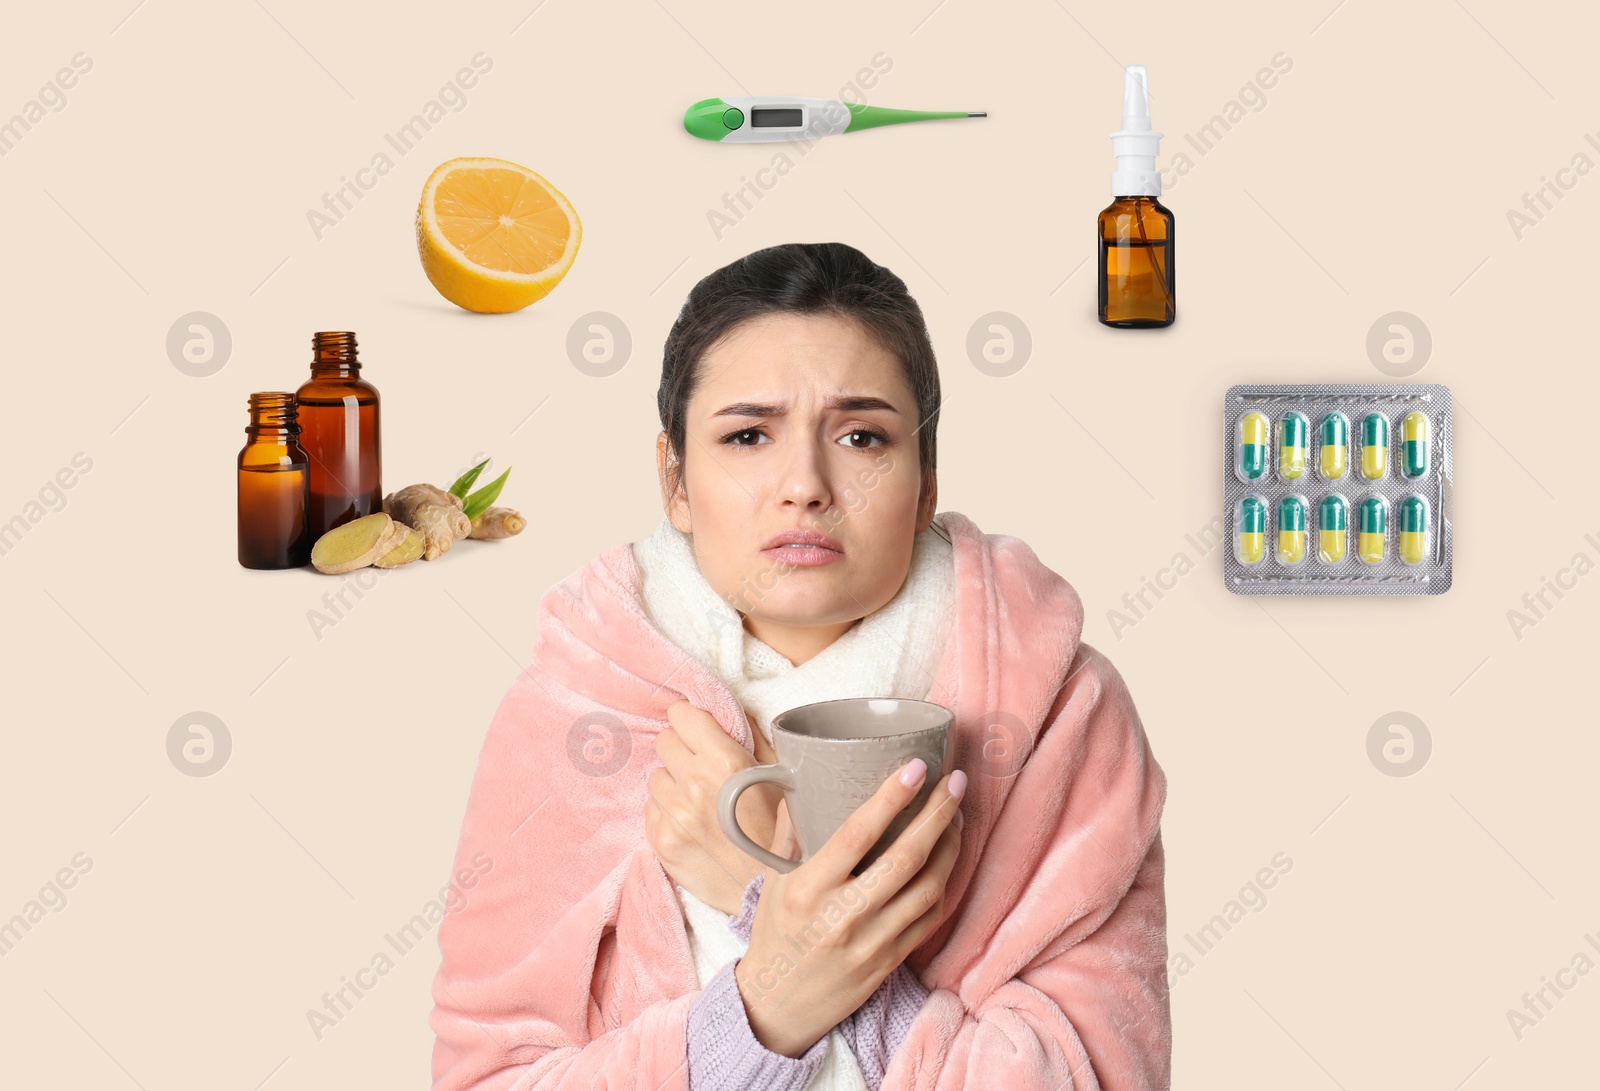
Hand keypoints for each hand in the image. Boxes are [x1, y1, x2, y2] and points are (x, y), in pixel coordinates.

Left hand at [645, 701, 785, 914]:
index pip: (681, 715)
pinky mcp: (660, 841)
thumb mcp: (778, 774)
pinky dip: (667, 811)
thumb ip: (749, 738)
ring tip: (698, 800)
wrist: (768, 888)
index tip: (696, 728)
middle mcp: (693, 784)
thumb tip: (727, 713)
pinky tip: (690, 823)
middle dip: (682, 748)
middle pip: (664, 741)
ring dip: (673, 782)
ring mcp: (673, 815)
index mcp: (724, 761)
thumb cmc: (781, 829)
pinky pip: (650, 808)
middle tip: (700, 765)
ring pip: (656, 776)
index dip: (690, 719)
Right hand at [735, 758, 965, 1057]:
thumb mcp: (772, 882)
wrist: (777, 1007)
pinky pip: (929, 918)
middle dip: (938, 813)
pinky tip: (947, 861)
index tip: (917, 767)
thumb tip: (800, 781)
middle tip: (956, 781)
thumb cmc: (775, 934)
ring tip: (956, 817)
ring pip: (928, 888)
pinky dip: (944, 885)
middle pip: (906, 857)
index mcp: (809, 888)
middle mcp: (843, 915)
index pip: (857, 833)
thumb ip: (790, 833)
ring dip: (950, 848)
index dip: (892, 797)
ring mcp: (871, 942)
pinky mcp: (890, 962)